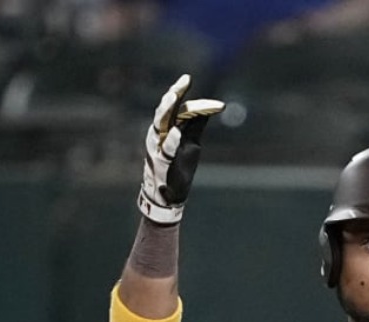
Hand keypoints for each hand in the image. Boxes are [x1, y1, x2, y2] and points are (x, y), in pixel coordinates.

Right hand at [137, 74, 224, 224]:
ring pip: (159, 125)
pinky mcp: (162, 164)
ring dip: (166, 110)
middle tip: (183, 81)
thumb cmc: (178, 166)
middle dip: (174, 94)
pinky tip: (176, 132)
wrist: (168, 194)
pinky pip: (164, 151)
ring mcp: (158, 148)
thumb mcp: (192, 142)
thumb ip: (197, 125)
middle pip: (166, 110)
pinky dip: (170, 141)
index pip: (178, 108)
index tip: (198, 86)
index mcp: (169, 127)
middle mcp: (160, 134)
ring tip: (173, 96)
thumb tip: (210, 107)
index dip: (188, 97)